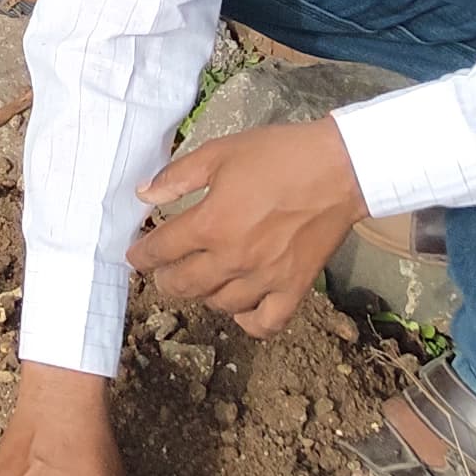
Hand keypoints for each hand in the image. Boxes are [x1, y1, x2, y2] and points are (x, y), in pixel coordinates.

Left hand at [129, 117, 365, 337]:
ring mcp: (265, 279)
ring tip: (200, 282)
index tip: (136, 256)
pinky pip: (265, 323)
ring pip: (220, 304)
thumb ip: (177, 176)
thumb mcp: (220, 153)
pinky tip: (240, 307)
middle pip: (184, 284)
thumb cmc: (278, 155)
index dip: (142, 255)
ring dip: (203, 295)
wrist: (339, 169)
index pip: (162, 250)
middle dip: (165, 281)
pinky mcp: (294, 288)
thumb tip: (143, 195)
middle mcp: (233, 258)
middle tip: (162, 274)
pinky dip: (248, 321)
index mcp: (211, 224)